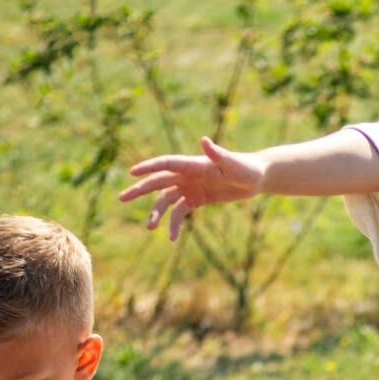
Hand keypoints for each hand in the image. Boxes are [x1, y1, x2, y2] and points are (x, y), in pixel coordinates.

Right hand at [118, 137, 264, 240]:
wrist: (256, 179)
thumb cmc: (245, 167)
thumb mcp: (232, 163)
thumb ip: (217, 153)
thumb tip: (204, 141)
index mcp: (192, 164)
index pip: (166, 163)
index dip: (149, 167)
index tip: (132, 172)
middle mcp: (187, 175)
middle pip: (158, 182)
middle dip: (140, 190)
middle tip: (122, 198)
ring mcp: (190, 187)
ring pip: (166, 200)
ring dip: (157, 213)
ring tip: (150, 228)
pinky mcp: (196, 199)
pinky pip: (180, 212)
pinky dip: (174, 224)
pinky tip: (172, 238)